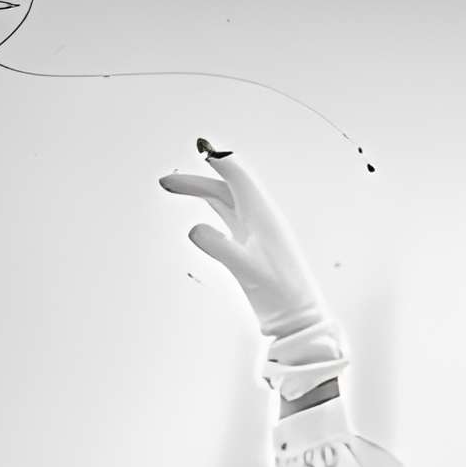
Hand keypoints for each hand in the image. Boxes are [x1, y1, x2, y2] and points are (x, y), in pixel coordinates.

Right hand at [158, 140, 327, 339]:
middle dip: (196, 182)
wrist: (299, 321)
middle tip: (166, 183)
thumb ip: (220, 247)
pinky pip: (230, 222)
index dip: (218, 159)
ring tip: (175, 189)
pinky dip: (213, 213)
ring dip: (201, 194)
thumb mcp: (248, 270)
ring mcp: (257, 235)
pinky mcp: (254, 251)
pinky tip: (203, 216)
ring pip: (226, 204)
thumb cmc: (282, 296)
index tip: (199, 145)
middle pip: (225, 189)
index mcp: (262, 215)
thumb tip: (193, 230)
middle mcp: (260, 220)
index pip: (237, 176)